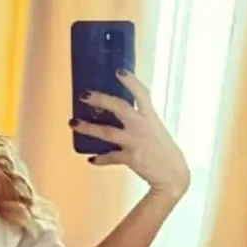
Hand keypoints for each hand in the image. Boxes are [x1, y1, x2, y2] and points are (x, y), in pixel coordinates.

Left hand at [70, 69, 190, 198]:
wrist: (173, 175)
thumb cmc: (164, 150)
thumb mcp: (156, 129)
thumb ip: (141, 120)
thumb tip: (122, 113)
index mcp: (151, 117)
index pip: (142, 94)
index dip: (131, 81)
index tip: (119, 71)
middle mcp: (142, 127)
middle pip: (119, 107)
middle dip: (101, 99)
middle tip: (84, 95)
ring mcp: (135, 142)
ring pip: (107, 132)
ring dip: (88, 127)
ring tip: (73, 123)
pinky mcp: (130, 158)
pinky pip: (110, 157)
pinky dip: (100, 159)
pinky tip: (91, 159)